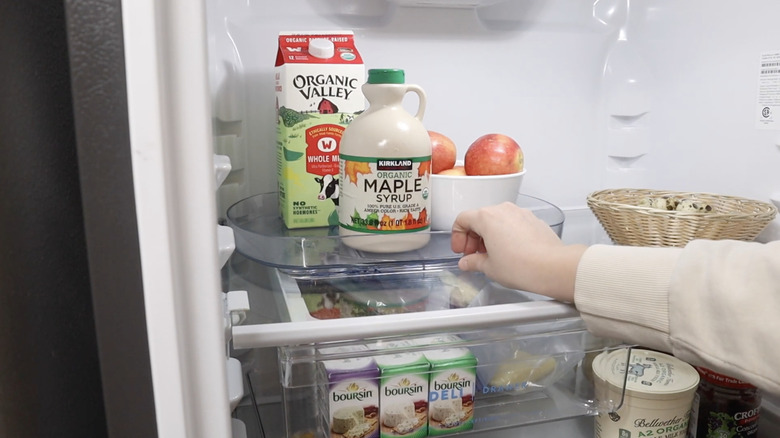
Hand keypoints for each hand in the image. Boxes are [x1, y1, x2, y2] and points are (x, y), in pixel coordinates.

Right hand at [450, 202, 585, 301]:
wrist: (552, 267)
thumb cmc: (521, 266)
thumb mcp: (489, 267)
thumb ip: (473, 262)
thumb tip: (467, 262)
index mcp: (486, 217)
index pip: (463, 219)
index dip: (457, 236)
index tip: (461, 251)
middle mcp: (503, 210)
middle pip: (479, 218)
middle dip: (473, 237)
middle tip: (474, 255)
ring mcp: (520, 213)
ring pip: (497, 219)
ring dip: (489, 235)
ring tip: (492, 255)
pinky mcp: (533, 220)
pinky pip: (513, 223)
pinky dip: (506, 234)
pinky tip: (509, 252)